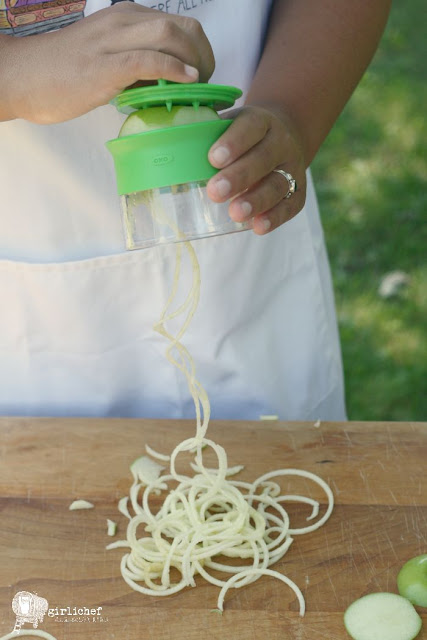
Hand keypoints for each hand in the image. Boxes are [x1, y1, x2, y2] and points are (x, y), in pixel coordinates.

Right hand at [0, 2, 213, 123]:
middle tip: (206, 86)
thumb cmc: (64, 74)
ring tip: (198, 89)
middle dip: (206, 57)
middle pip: (183, 28)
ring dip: (196, 63)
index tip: (203, 77)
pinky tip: (187, 82)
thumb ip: (138, 68)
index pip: (180, 25)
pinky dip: (173, 69)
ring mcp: (113, 41)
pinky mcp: (104, 65)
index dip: (201, 51)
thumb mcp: (109, 61)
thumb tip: (167, 85)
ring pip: (171, 36)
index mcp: (126, 17)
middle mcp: (123, 21)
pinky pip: (148, 60)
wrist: (24, 77)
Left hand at [206, 105, 305, 234]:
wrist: (284, 137)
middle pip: (263, 159)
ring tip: (235, 214)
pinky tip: (257, 227)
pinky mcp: (298, 192)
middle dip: (239, 177)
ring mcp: (292, 168)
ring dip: (257, 200)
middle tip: (215, 192)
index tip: (213, 159)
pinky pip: (290, 205)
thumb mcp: (228, 125)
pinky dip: (275, 217)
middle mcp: (281, 142)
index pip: (250, 127)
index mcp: (261, 121)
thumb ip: (206, 135)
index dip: (233, 142)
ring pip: (278, 184)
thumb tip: (166, 149)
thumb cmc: (242, 137)